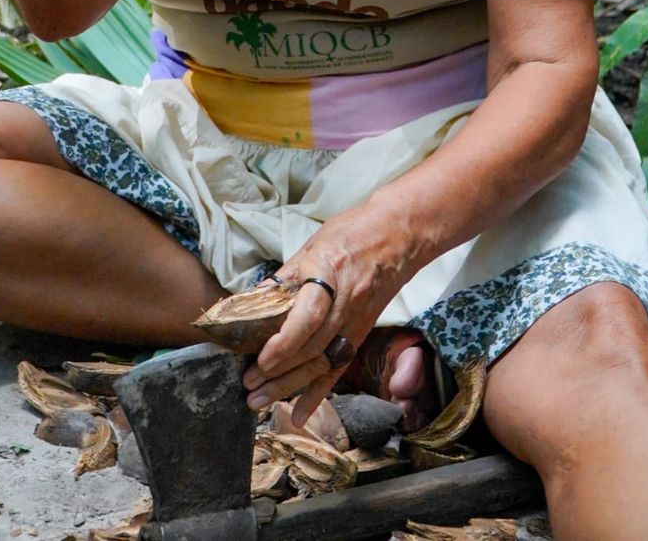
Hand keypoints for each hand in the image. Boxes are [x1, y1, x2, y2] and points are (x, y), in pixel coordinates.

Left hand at [242, 204, 408, 425]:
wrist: (398, 234)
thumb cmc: (352, 233)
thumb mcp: (312, 246)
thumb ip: (285, 277)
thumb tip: (252, 301)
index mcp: (330, 274)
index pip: (308, 316)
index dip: (285, 342)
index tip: (261, 359)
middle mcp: (346, 302)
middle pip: (312, 347)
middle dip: (279, 372)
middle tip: (249, 388)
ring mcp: (357, 320)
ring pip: (323, 362)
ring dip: (291, 386)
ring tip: (261, 402)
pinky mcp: (361, 332)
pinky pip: (339, 366)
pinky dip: (319, 392)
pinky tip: (299, 414)